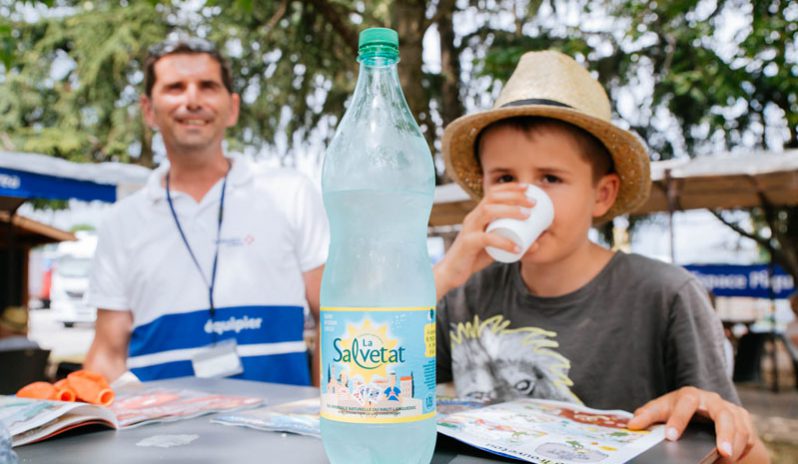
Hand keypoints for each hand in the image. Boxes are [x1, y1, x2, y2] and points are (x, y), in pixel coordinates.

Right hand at [434, 183, 533, 298]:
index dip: (510, 187)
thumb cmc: (473, 257)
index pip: (492, 193)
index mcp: (477, 215)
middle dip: (514, 196)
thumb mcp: (494, 247)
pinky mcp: (467, 243)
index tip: (527, 187)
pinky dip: (504, 242)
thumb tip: (537, 244)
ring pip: (488, 212)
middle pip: (492, 198)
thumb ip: (511, 243)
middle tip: (533, 202)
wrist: (451, 273)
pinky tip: (517, 248)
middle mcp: (472, 218)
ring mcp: (468, 229)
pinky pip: (487, 238)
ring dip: (509, 210)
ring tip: (527, 216)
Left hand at [627, 387, 755, 461]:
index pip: (685, 403)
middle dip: (724, 434)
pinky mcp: (744, 421)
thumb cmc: (678, 409)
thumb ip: (648, 415)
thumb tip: (632, 425)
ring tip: (725, 461)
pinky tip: (730, 461)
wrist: (704, 409)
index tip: (670, 437)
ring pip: (740, 428)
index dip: (678, 420)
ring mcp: (731, 410)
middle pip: (724, 414)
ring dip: (734, 447)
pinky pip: (748, 438)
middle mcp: (714, 401)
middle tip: (721, 452)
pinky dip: (741, 451)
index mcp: (691, 395)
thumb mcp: (662, 409)